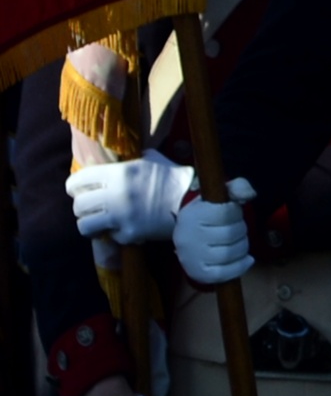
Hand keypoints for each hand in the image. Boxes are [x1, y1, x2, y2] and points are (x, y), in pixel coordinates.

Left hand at [67, 150, 194, 243]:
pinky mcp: (128, 235)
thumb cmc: (172, 176)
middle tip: (89, 207)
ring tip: (98, 222)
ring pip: (85, 225)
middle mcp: (115, 195)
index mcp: (118, 173)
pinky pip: (109, 236)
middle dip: (82, 206)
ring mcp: (120, 218)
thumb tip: (115, 159)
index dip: (74, 186)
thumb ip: (130, 160)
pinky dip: (113, 233)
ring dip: (90, 223)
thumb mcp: (150, 159)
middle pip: (78, 205)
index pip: (79, 181)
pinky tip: (123, 228)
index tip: (78, 189)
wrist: (191, 203)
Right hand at [172, 182, 254, 284]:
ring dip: (243, 247)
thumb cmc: (206, 215)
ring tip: (239, 242)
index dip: (236, 212)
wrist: (186, 239)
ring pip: (231, 253)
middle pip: (231, 234)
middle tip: (238, 228)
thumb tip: (250, 195)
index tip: (232, 213)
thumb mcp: (218, 195)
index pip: (226, 213)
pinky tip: (246, 259)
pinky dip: (241, 266)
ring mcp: (193, 258)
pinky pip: (226, 273)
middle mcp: (189, 237)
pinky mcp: (199, 274)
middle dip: (241, 230)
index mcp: (193, 214)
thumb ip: (237, 187)